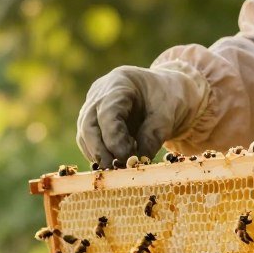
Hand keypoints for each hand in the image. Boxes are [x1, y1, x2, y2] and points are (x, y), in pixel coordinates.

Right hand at [77, 64, 208, 167]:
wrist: (167, 91)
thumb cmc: (168, 98)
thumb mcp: (167, 115)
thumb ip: (153, 136)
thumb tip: (137, 161)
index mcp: (119, 82)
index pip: (107, 113)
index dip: (114, 138)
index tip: (126, 158)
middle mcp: (99, 93)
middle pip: (88, 124)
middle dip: (100, 150)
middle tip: (115, 170)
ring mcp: (93, 106)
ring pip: (85, 134)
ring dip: (98, 154)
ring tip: (117, 168)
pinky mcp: (93, 120)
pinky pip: (89, 140)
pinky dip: (99, 153)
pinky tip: (115, 162)